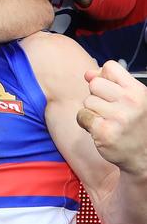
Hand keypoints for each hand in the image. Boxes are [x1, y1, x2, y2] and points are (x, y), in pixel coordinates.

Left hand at [77, 60, 146, 176]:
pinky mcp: (104, 131)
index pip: (110, 67)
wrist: (143, 157)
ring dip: (93, 111)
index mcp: (138, 91)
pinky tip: (99, 129)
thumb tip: (88, 74)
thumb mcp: (132, 100)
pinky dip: (86, 122)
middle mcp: (130, 102)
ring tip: (107, 121)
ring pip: (87, 100)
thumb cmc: (135, 125)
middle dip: (97, 95)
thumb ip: (111, 83)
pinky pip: (82, 116)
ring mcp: (118, 117)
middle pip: (95, 84)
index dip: (104, 76)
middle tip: (109, 110)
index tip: (109, 90)